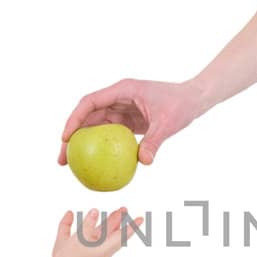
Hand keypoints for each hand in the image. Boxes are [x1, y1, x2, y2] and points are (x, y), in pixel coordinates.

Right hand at [49, 206, 143, 256]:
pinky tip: (74, 214)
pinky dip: (82, 224)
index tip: (141, 218)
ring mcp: (91, 248)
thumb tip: (94, 211)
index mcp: (104, 248)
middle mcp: (100, 249)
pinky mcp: (79, 247)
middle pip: (112, 232)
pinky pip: (84, 233)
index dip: (131, 226)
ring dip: (107, 221)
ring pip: (101, 232)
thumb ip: (88, 224)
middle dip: (118, 220)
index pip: (121, 235)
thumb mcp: (81, 238)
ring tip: (114, 211)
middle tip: (124, 209)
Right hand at [57, 79, 202, 166]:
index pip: (91, 102)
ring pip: (94, 126)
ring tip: (71, 166)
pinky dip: (100, 148)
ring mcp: (121, 108)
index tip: (66, 138)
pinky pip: (109, 135)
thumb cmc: (181, 104)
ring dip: (82, 144)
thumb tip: (143, 163)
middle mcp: (118, 98)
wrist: (194, 99)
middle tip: (62, 159)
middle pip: (86, 116)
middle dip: (71, 136)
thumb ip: (154, 141)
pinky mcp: (127, 120)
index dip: (74, 118)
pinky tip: (95, 166)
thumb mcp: (168, 123)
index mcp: (123, 90)